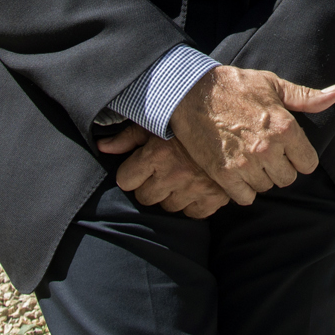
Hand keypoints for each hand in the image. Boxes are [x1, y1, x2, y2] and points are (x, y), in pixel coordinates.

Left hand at [97, 125, 231, 217]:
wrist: (233, 121)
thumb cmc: (189, 121)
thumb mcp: (156, 122)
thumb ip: (127, 137)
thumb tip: (101, 147)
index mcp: (156, 153)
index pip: (125, 180)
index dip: (131, 174)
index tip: (140, 167)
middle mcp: (173, 173)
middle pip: (145, 197)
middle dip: (149, 186)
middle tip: (161, 173)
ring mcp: (194, 188)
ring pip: (168, 207)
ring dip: (171, 195)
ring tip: (179, 178)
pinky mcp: (214, 197)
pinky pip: (193, 213)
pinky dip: (193, 204)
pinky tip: (195, 188)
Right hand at [169, 66, 334, 204]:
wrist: (190, 93)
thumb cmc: (234, 86)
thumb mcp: (272, 85)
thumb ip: (305, 97)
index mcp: (285, 128)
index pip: (308, 164)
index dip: (298, 157)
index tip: (286, 150)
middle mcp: (268, 149)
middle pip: (288, 178)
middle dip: (279, 167)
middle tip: (264, 152)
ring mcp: (246, 164)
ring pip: (266, 187)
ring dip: (260, 177)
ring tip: (248, 158)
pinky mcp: (225, 174)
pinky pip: (245, 197)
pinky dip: (242, 188)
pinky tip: (236, 170)